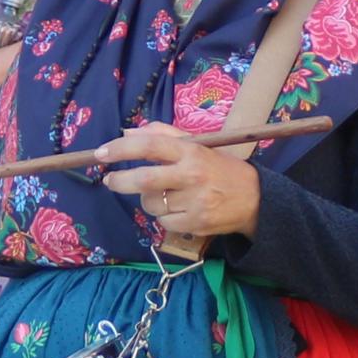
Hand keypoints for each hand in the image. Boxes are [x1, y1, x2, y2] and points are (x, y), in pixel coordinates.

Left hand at [97, 125, 259, 249]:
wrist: (256, 199)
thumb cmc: (221, 168)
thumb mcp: (198, 145)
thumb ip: (163, 135)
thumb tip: (127, 133)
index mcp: (191, 151)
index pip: (150, 145)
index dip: (121, 149)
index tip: (102, 153)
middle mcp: (191, 175)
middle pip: (143, 180)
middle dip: (120, 181)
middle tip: (111, 181)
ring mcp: (194, 202)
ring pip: (151, 204)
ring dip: (148, 200)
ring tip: (165, 195)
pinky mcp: (195, 223)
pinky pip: (163, 222)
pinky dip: (163, 217)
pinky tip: (178, 210)